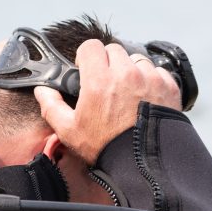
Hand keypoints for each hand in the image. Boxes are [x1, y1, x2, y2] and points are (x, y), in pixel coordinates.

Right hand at [34, 40, 181, 163]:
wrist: (144, 164)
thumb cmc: (107, 148)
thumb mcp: (70, 131)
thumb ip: (52, 107)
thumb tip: (43, 91)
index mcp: (100, 80)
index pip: (91, 46)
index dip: (86, 56)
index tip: (86, 68)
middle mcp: (126, 74)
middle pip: (114, 50)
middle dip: (108, 63)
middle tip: (106, 83)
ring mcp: (150, 79)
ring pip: (137, 60)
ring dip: (130, 71)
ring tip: (127, 93)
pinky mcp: (168, 87)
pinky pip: (157, 72)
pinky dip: (151, 81)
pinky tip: (145, 99)